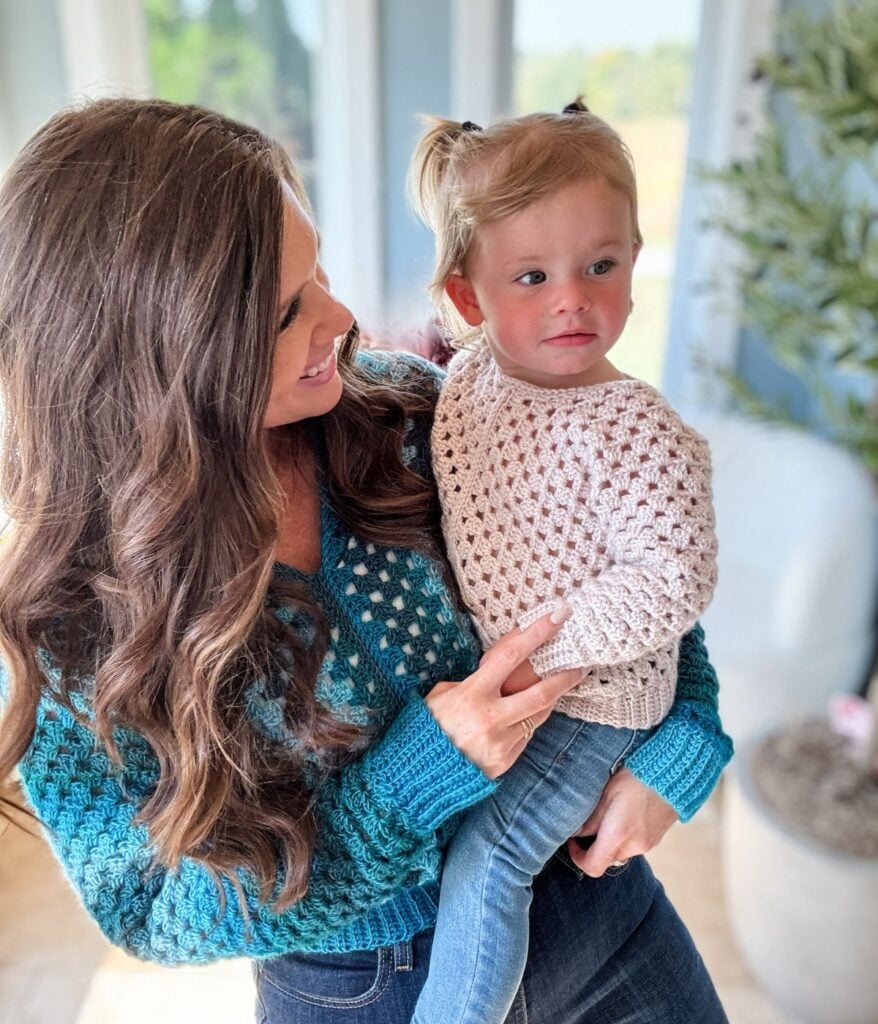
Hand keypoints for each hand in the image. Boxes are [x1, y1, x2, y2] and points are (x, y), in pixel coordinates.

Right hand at [426, 612, 581, 777]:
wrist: (417, 775)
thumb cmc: (426, 727)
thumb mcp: (440, 695)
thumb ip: (470, 681)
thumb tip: (496, 668)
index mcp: (471, 695)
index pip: (510, 657)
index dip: (536, 634)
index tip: (557, 616)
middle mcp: (490, 719)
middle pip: (541, 694)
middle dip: (565, 677)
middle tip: (581, 664)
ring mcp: (500, 743)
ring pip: (539, 715)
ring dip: (551, 698)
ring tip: (559, 684)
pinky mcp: (504, 761)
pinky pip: (525, 735)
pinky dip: (528, 721)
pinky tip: (525, 714)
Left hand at [566, 768, 677, 876]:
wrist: (675, 771)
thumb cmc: (637, 777)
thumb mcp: (607, 792)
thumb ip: (591, 818)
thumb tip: (576, 833)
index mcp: (618, 834)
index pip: (593, 866)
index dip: (578, 858)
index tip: (573, 841)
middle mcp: (635, 845)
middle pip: (607, 859)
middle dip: (595, 846)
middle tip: (590, 823)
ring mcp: (649, 844)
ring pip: (621, 851)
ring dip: (612, 840)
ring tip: (611, 813)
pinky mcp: (657, 838)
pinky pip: (635, 845)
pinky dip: (626, 836)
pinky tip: (627, 813)